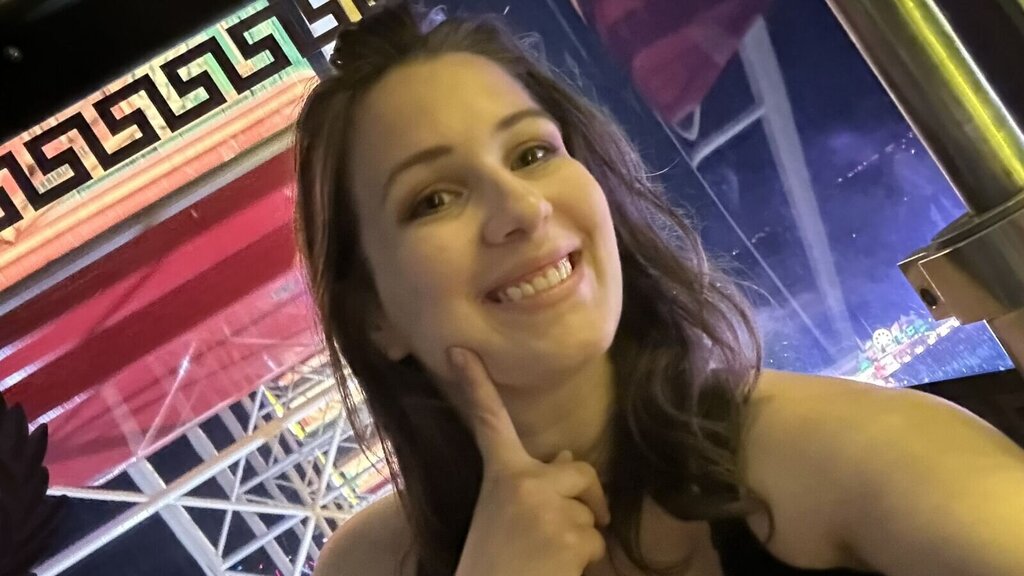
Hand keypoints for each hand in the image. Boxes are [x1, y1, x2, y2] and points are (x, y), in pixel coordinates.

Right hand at [448, 347, 609, 575]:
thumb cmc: (494, 565)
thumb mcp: (504, 518)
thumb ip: (531, 485)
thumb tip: (567, 458)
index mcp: (499, 475)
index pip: (488, 422)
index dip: (476, 384)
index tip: (462, 350)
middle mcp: (522, 482)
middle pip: (580, 469)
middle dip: (591, 496)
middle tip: (583, 524)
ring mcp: (547, 506)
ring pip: (591, 512)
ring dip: (582, 537)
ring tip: (547, 560)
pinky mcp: (570, 534)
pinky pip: (597, 540)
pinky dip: (586, 561)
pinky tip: (557, 572)